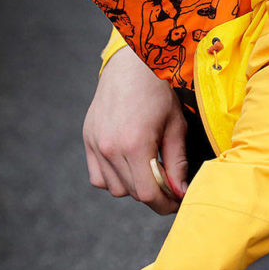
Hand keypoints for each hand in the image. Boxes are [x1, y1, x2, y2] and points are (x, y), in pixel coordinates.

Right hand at [83, 46, 187, 214]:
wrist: (131, 64)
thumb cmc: (158, 92)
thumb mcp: (176, 127)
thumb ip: (177, 163)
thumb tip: (180, 192)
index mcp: (135, 145)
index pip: (147, 193)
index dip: (164, 204)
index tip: (176, 203)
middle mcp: (110, 148)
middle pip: (131, 192)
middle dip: (153, 195)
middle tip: (168, 188)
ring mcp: (95, 145)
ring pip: (114, 187)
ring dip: (132, 186)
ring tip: (148, 172)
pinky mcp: (88, 140)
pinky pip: (98, 176)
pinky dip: (113, 178)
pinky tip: (127, 165)